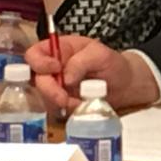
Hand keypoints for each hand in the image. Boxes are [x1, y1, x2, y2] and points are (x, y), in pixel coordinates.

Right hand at [26, 34, 157, 112]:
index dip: (39, 62)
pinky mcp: (62, 102)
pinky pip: (56, 109)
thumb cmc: (112, 64)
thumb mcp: (101, 54)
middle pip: (36, 79)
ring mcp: (56, 86)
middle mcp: (53, 69)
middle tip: (64, 97)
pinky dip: (69, 109)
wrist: (125, 85)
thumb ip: (81, 61)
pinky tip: (82, 105)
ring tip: (81, 100)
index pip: (35, 54)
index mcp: (58, 50)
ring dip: (61, 102)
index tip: (55, 69)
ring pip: (44, 97)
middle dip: (49, 90)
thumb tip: (65, 78)